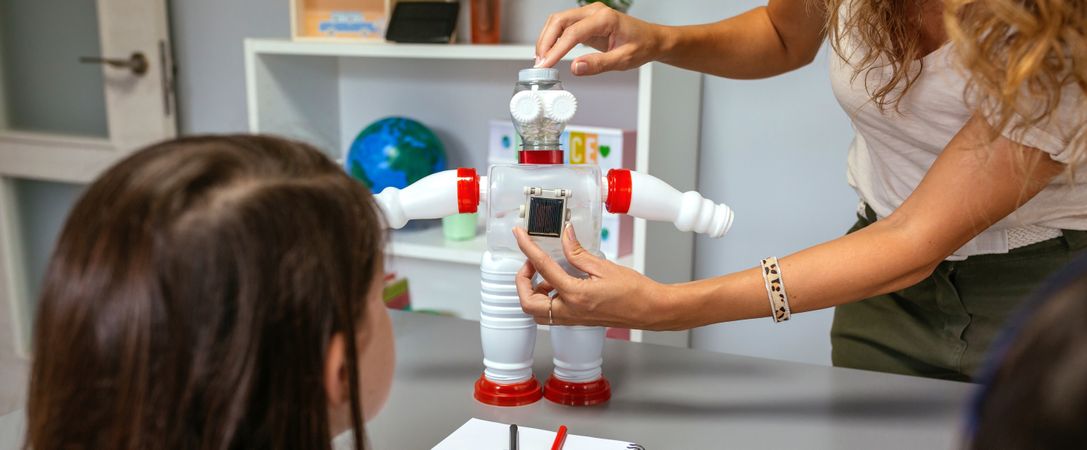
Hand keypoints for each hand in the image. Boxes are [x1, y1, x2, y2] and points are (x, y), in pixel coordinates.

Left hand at [512, 225, 678, 329]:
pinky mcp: (577, 320)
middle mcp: (570, 311)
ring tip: (544, 273)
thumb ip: (578, 252)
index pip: (543, 268)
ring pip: (537, 312)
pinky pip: (551, 313)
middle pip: (528, 303)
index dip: (528, 249)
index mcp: (576, 295)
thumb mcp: (603, 266)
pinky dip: (546, 298)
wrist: (649, 310)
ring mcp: (572, 318)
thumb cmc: (634, 292)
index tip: (519, 236)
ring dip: (533, 292)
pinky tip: (558, 283)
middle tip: (530, 264)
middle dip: (522, 282)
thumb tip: (565, 235)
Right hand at [535, 3, 668, 75]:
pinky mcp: (586, 21)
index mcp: (605, 19)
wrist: (651, 39)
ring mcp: (589, 14)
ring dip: (546, 39)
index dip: (556, 50)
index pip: (572, 33)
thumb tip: (575, 67)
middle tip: (540, 63)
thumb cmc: (642, 46)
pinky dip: (554, 38)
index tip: (545, 64)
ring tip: (542, 60)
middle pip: (559, 21)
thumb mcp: (623, 60)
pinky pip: (564, 26)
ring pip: (558, 21)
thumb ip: (598, 64)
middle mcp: (594, 12)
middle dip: (545, 41)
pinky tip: (550, 53)